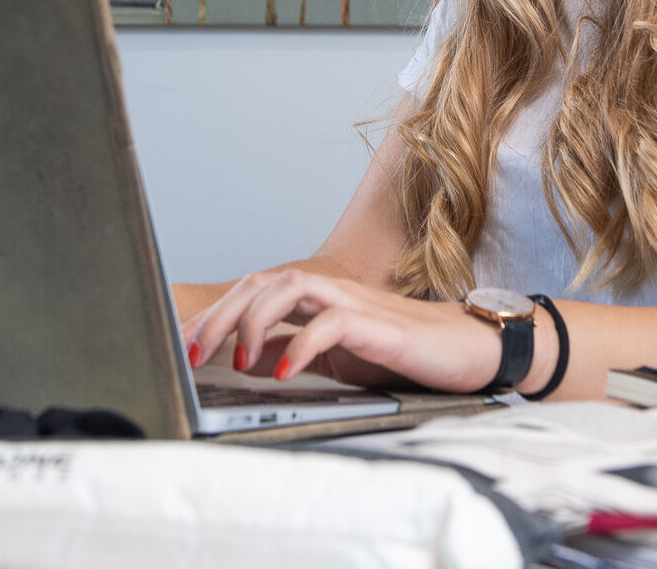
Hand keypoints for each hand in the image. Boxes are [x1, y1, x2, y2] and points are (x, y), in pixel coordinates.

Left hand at [181, 268, 504, 393]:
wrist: (469, 350)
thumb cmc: (406, 354)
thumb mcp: (338, 359)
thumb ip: (296, 353)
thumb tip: (249, 362)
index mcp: (318, 300)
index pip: (255, 292)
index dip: (217, 314)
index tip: (187, 347)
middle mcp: (330, 291)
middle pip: (261, 283)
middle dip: (220, 315)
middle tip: (194, 354)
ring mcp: (353, 302)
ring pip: (288, 289)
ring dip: (253, 322)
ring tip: (233, 359)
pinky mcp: (377, 323)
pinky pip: (330, 323)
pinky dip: (300, 345)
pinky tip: (282, 372)